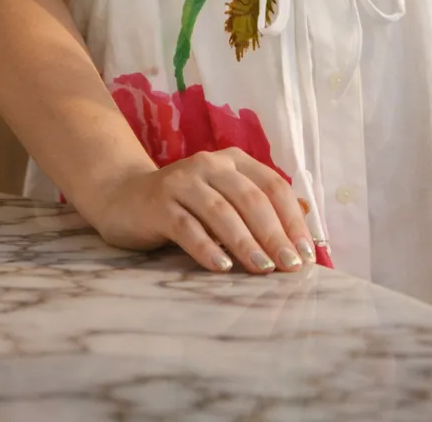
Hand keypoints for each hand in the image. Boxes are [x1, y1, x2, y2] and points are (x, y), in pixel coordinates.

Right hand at [91, 149, 316, 275]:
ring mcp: (183, 182)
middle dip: (274, 234)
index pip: (272, 185)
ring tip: (264, 269)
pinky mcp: (159, 204)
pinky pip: (187, 227)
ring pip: (221, 212)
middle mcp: (210, 164)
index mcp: (233, 161)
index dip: (292, 219)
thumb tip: (307, 210)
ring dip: (245, 242)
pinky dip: (207, 247)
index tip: (307, 254)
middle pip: (250, 198)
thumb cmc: (184, 204)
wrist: (123, 196)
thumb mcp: (225, 198)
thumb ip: (261, 202)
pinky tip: (222, 267)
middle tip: (290, 266)